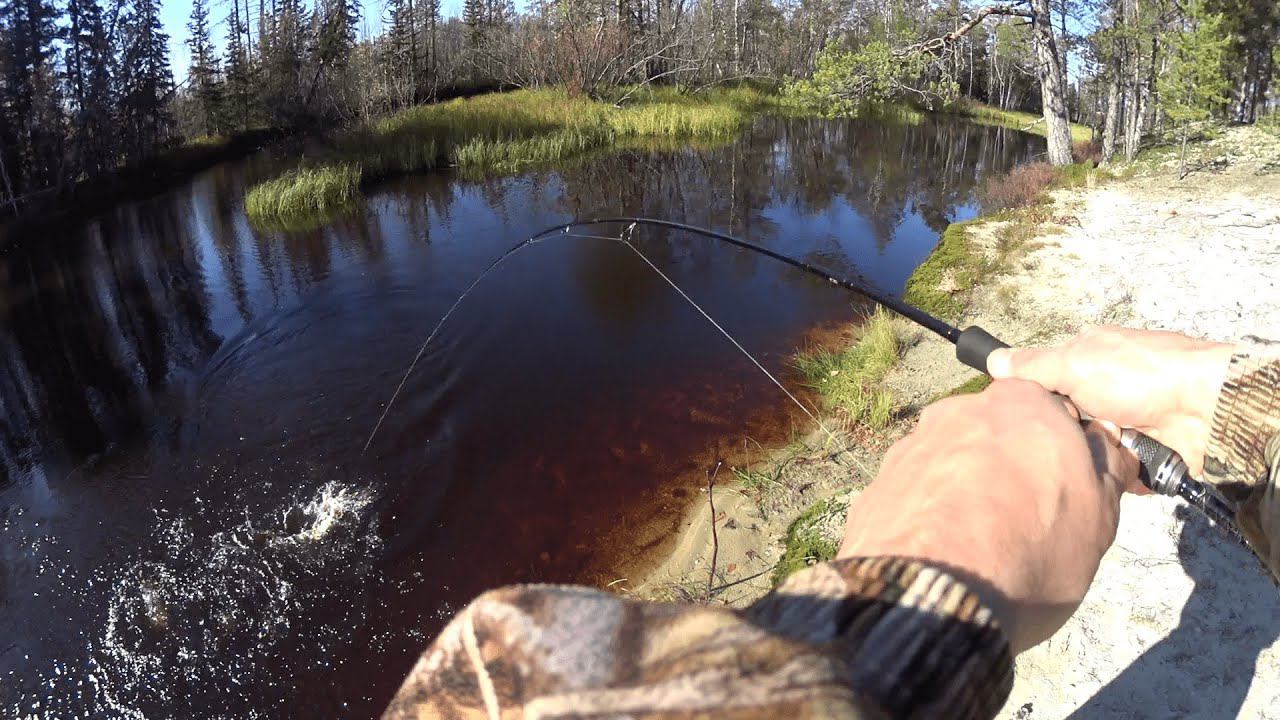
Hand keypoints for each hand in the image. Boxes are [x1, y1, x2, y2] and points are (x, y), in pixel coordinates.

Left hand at [838, 380, 1137, 652]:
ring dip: (964, 492)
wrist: (929, 594)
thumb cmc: (1027, 553)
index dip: (1061, 452)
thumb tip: (1104, 445)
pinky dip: (928, 515)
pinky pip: (914, 492)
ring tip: (979, 546)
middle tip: (1023, 523)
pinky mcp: (877, 482)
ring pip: (951, 463)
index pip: (1051, 412)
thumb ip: (1104, 469)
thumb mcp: (1097, 517)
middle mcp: (958, 412)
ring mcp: (911, 444)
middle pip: (994, 435)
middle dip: (1008, 469)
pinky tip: (940, 552)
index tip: (1065, 489)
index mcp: (1020, 404)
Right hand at [986, 326, 1232, 475]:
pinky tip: (1097, 476)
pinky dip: (1103, 477)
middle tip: (1047, 439)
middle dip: (1053, 434)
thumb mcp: (1075, 360)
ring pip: (1077, 451)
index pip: (1042, 383)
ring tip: (1077, 459)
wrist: (1204, 409)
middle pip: (1057, 422)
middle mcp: (1102, 392)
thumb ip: (1032, 365)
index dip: (1028, 400)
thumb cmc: (1140, 374)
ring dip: (1077, 456)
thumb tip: (991, 361)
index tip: (1014, 414)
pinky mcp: (1136, 456)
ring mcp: (1120, 425)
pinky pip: (1105, 474)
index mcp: (1086, 361)